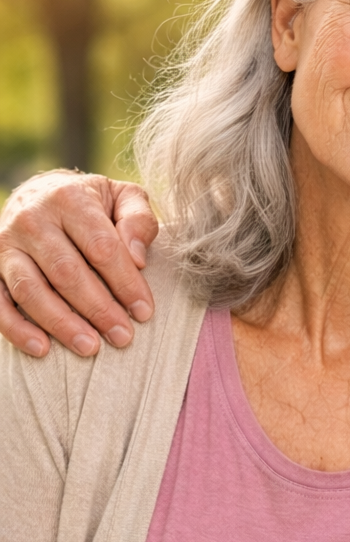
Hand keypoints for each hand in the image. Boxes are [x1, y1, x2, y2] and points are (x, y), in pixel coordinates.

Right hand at [0, 171, 159, 356]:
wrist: (41, 193)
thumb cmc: (93, 202)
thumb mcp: (123, 197)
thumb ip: (139, 220)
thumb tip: (138, 259)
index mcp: (70, 199)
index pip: (101, 247)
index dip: (125, 282)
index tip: (144, 311)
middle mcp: (32, 220)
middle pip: (66, 272)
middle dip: (97, 309)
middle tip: (122, 336)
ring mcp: (7, 245)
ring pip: (31, 290)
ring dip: (61, 323)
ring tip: (90, 347)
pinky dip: (16, 328)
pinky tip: (42, 348)